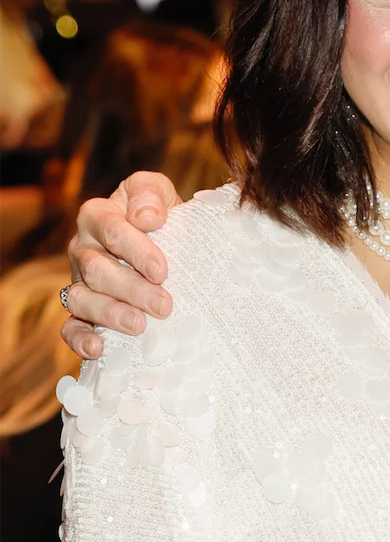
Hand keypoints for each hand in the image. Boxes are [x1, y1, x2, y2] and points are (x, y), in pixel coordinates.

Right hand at [63, 173, 177, 358]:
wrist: (166, 244)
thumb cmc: (161, 218)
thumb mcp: (158, 193)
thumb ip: (150, 192)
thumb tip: (145, 216)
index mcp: (97, 216)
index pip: (111, 230)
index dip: (136, 251)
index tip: (162, 271)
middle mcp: (82, 249)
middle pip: (97, 269)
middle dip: (131, 289)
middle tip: (163, 306)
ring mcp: (79, 281)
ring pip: (82, 299)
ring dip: (110, 314)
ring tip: (140, 325)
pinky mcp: (81, 311)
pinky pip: (70, 327)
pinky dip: (80, 339)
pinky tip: (98, 348)